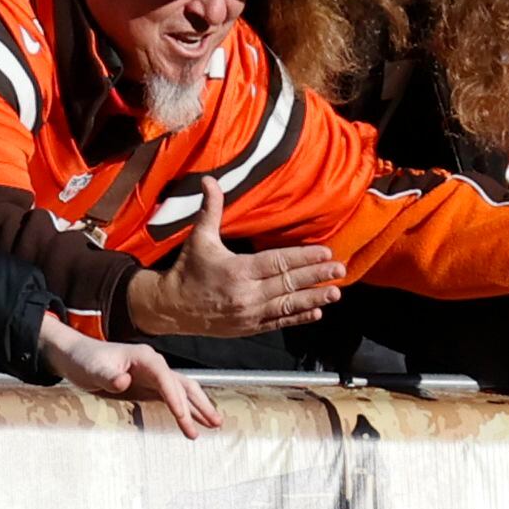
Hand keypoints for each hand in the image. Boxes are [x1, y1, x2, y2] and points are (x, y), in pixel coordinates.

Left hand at [37, 313, 222, 439]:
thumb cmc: (85, 359)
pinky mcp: (148, 388)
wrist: (75, 357)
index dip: (176, 399)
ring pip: (183, 392)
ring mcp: (153, 377)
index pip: (167, 380)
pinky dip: (184, 410)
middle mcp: (155, 366)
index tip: (182, 417)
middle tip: (214, 423)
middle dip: (200, 404)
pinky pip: (171, 399)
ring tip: (214, 424)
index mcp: (146, 358)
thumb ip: (110, 376)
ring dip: (198, 408)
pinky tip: (192, 420)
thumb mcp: (94, 368)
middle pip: (184, 385)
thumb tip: (124, 382)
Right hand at [126, 179, 344, 338]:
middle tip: (340, 270)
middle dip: (316, 276)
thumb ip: (210, 210)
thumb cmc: (187, 269)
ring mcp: (248, 314)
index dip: (304, 258)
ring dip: (313, 299)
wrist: (168, 307)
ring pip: (287, 306)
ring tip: (335, 292)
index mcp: (237, 270)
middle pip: (288, 283)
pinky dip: (296, 318)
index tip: (326, 253)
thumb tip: (209, 180)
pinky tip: (315, 313)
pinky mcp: (247, 328)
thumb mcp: (199, 238)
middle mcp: (246, 294)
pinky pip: (277, 322)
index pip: (278, 262)